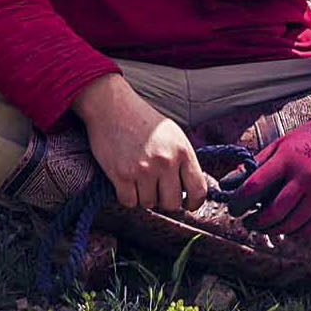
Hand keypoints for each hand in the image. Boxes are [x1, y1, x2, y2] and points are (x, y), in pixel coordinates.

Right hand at [76, 76, 202, 214]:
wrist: (111, 105)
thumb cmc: (142, 119)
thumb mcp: (173, 135)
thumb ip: (183, 160)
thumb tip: (189, 187)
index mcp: (182, 151)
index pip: (198, 190)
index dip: (193, 203)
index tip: (187, 205)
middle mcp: (165, 162)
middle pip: (172, 204)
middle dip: (164, 200)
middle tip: (157, 189)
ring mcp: (143, 170)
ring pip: (149, 204)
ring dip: (144, 196)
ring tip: (139, 179)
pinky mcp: (122, 175)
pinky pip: (129, 202)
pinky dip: (127, 196)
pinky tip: (126, 182)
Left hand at [227, 101, 310, 238]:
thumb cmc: (301, 143)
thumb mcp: (276, 147)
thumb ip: (253, 166)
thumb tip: (226, 185)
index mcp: (286, 159)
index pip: (256, 185)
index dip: (239, 201)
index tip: (233, 209)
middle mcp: (305, 176)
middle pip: (274, 211)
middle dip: (256, 221)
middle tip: (248, 222)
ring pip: (291, 223)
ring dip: (272, 230)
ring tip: (263, 227)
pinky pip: (309, 228)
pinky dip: (294, 232)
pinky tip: (284, 227)